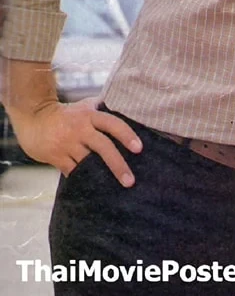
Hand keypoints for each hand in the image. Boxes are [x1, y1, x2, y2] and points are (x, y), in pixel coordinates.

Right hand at [10, 97, 141, 185]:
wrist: (34, 118)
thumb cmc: (66, 113)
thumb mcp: (85, 106)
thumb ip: (103, 109)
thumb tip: (128, 111)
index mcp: (90, 115)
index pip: (112, 124)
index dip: (126, 135)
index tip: (139, 148)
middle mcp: (80, 129)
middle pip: (103, 147)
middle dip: (118, 165)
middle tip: (130, 181)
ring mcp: (67, 144)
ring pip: (88, 163)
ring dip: (101, 176)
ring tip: (115, 189)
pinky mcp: (56, 157)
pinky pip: (73, 172)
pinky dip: (84, 179)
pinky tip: (95, 189)